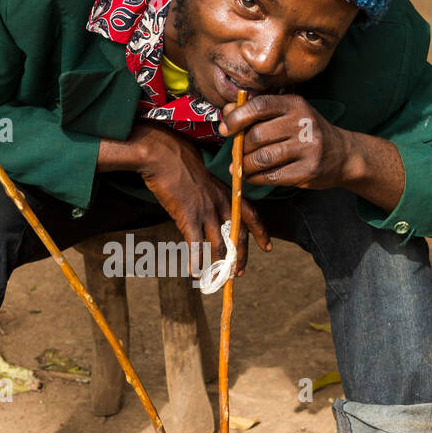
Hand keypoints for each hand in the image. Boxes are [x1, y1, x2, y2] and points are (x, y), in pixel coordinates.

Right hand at [131, 121, 271, 273]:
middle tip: (239, 273)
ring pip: (219, 244)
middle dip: (240, 257)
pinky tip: (194, 272)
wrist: (164, 154)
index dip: (261, 233)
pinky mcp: (188, 216)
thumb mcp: (205, 179)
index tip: (267, 248)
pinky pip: (195, 243)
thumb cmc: (180, 163)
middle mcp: (221, 203)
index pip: (251, 215)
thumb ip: (212, 196)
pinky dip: (196, 260)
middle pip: (238, 235)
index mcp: (227, 192)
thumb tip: (211, 212)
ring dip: (220, 264)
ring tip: (218, 278)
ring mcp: (206, 210)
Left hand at [217, 92, 350, 188]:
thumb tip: (227, 111)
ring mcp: (308, 147)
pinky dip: (256, 178)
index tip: (225, 129)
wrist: (342, 155)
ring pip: (263, 158)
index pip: (260, 105)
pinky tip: (253, 176)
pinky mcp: (308, 170)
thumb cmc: (306, 132)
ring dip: (246, 165)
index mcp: (295, 104)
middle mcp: (303, 123)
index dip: (237, 117)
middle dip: (240, 147)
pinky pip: (272, 176)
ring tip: (241, 167)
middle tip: (236, 154)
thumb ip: (257, 111)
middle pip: (258, 135)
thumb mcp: (287, 115)